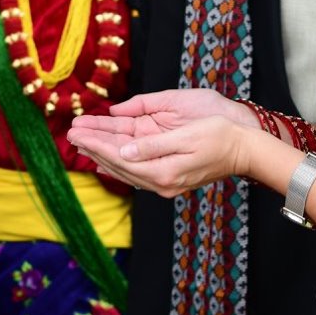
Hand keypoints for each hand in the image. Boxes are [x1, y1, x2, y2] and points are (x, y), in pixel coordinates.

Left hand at [66, 112, 252, 197]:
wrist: (244, 149)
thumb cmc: (219, 137)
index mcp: (163, 171)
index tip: (77, 132)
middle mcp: (161, 181)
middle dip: (94, 147)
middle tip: (71, 134)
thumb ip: (152, 146)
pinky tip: (106, 158)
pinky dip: (118, 162)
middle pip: (119, 164)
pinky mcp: (170, 177)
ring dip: (102, 153)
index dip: (97, 143)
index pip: (121, 157)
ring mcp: (165, 182)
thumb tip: (124, 151)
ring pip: (125, 167)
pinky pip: (135, 170)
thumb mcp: (185, 136)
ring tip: (81, 142)